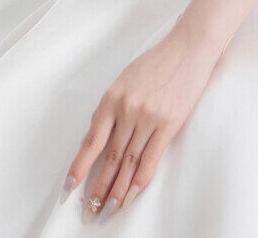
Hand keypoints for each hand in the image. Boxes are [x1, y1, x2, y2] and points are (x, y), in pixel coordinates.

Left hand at [61, 23, 222, 220]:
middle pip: (109, 157)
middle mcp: (127, 109)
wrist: (188, 47)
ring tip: (108, 210)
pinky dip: (140, 180)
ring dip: (117, 190)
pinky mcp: (168, 124)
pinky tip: (132, 195)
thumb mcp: (126, 79)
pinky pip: (151, 158)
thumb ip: (112, 107)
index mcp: (112, 97)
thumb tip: (99, 137)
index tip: (70, 187)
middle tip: (90, 210)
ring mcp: (147, 118)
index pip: (91, 141)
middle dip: (98, 187)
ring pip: (127, 162)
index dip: (79, 167)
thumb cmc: (157, 62)